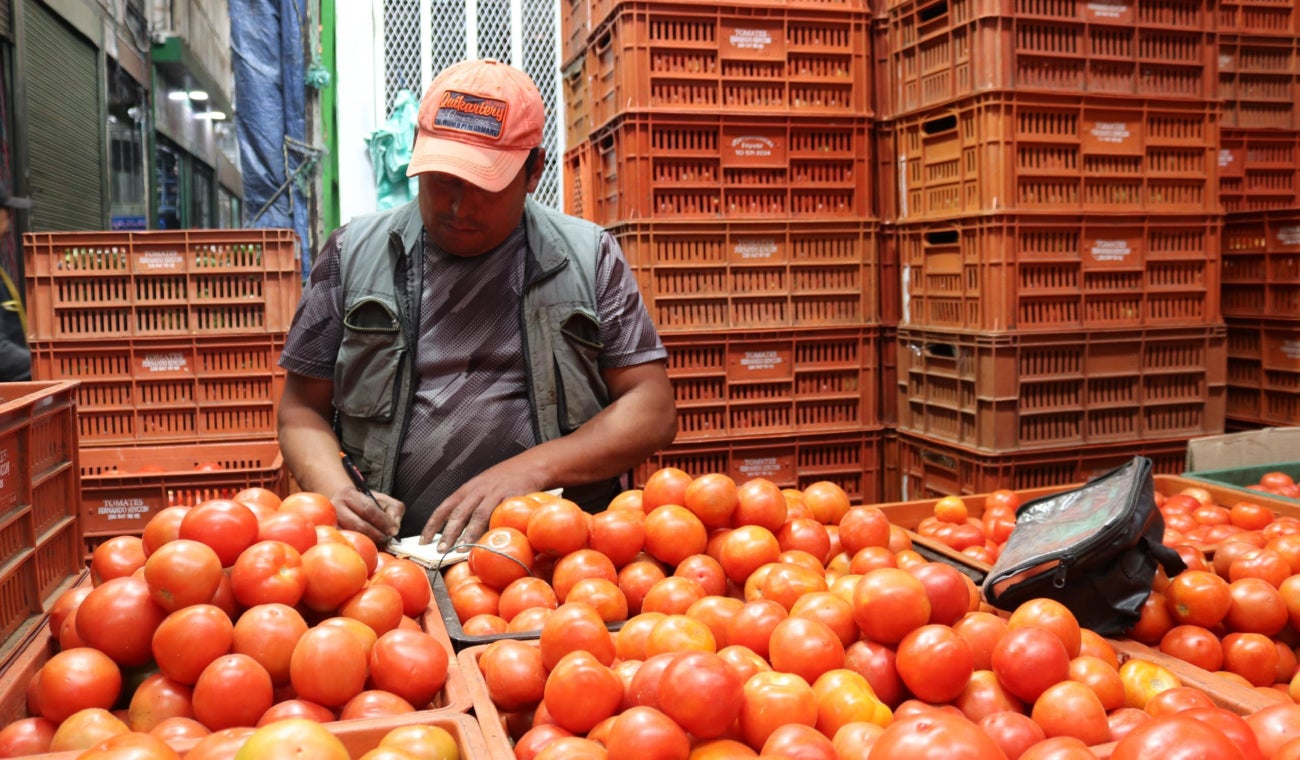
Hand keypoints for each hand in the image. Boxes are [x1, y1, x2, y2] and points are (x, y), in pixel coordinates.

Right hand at [331, 486, 404, 544]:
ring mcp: (331, 523)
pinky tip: (370, 545)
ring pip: (353, 536)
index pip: (368, 509)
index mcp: (349, 494)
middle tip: (388, 538)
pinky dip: (361, 546)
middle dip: (377, 534)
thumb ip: (393, 510)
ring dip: (370, 541)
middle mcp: (336, 507)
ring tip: (381, 541)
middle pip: (359, 525)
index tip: (394, 530)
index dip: (383, 521)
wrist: (345, 505)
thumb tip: (395, 528)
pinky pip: (348, 543)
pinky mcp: (332, 535)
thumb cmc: (366, 503)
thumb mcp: (382, 500)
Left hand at [421, 463, 543, 550]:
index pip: (445, 507)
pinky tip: (490, 540)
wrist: (531, 465)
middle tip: (440, 550)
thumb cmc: (504, 479)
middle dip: (448, 533)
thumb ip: (471, 505)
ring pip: (478, 515)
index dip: (432, 524)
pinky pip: (501, 515)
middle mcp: (478, 491)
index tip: (423, 540)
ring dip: (469, 534)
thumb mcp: (482, 487)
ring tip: (462, 549)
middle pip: (459, 513)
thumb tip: (456, 531)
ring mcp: (495, 494)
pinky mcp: (512, 498)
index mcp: (468, 489)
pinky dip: (494, 529)